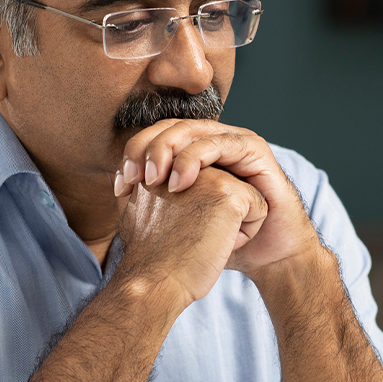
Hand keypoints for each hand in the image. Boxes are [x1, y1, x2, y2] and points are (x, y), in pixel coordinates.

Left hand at [114, 120, 320, 275]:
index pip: (154, 137)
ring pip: (192, 130)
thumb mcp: (180, 219)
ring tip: (154, 180)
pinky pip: (221, 142)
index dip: (133, 154)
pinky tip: (180, 183)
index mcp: (191, 150)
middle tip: (132, 178)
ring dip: (168, 151)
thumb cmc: (223, 238)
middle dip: (145, 150)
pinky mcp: (254, 149)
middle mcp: (211, 139)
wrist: (265, 253)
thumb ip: (153, 201)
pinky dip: (196, 158)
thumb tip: (116, 192)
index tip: (119, 187)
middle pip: (169, 128)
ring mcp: (233, 141)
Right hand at [114, 166, 266, 309]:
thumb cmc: (150, 256)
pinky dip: (245, 233)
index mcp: (168, 163)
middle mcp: (187, 161)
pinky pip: (258, 209)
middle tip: (187, 236)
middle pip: (227, 188)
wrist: (152, 281)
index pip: (209, 185)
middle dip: (216, 215)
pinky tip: (217, 243)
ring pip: (244, 197)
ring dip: (231, 224)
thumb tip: (181, 189)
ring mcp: (209, 174)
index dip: (199, 215)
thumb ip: (160, 188)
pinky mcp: (229, 192)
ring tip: (201, 238)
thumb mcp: (145, 208)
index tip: (173, 233)